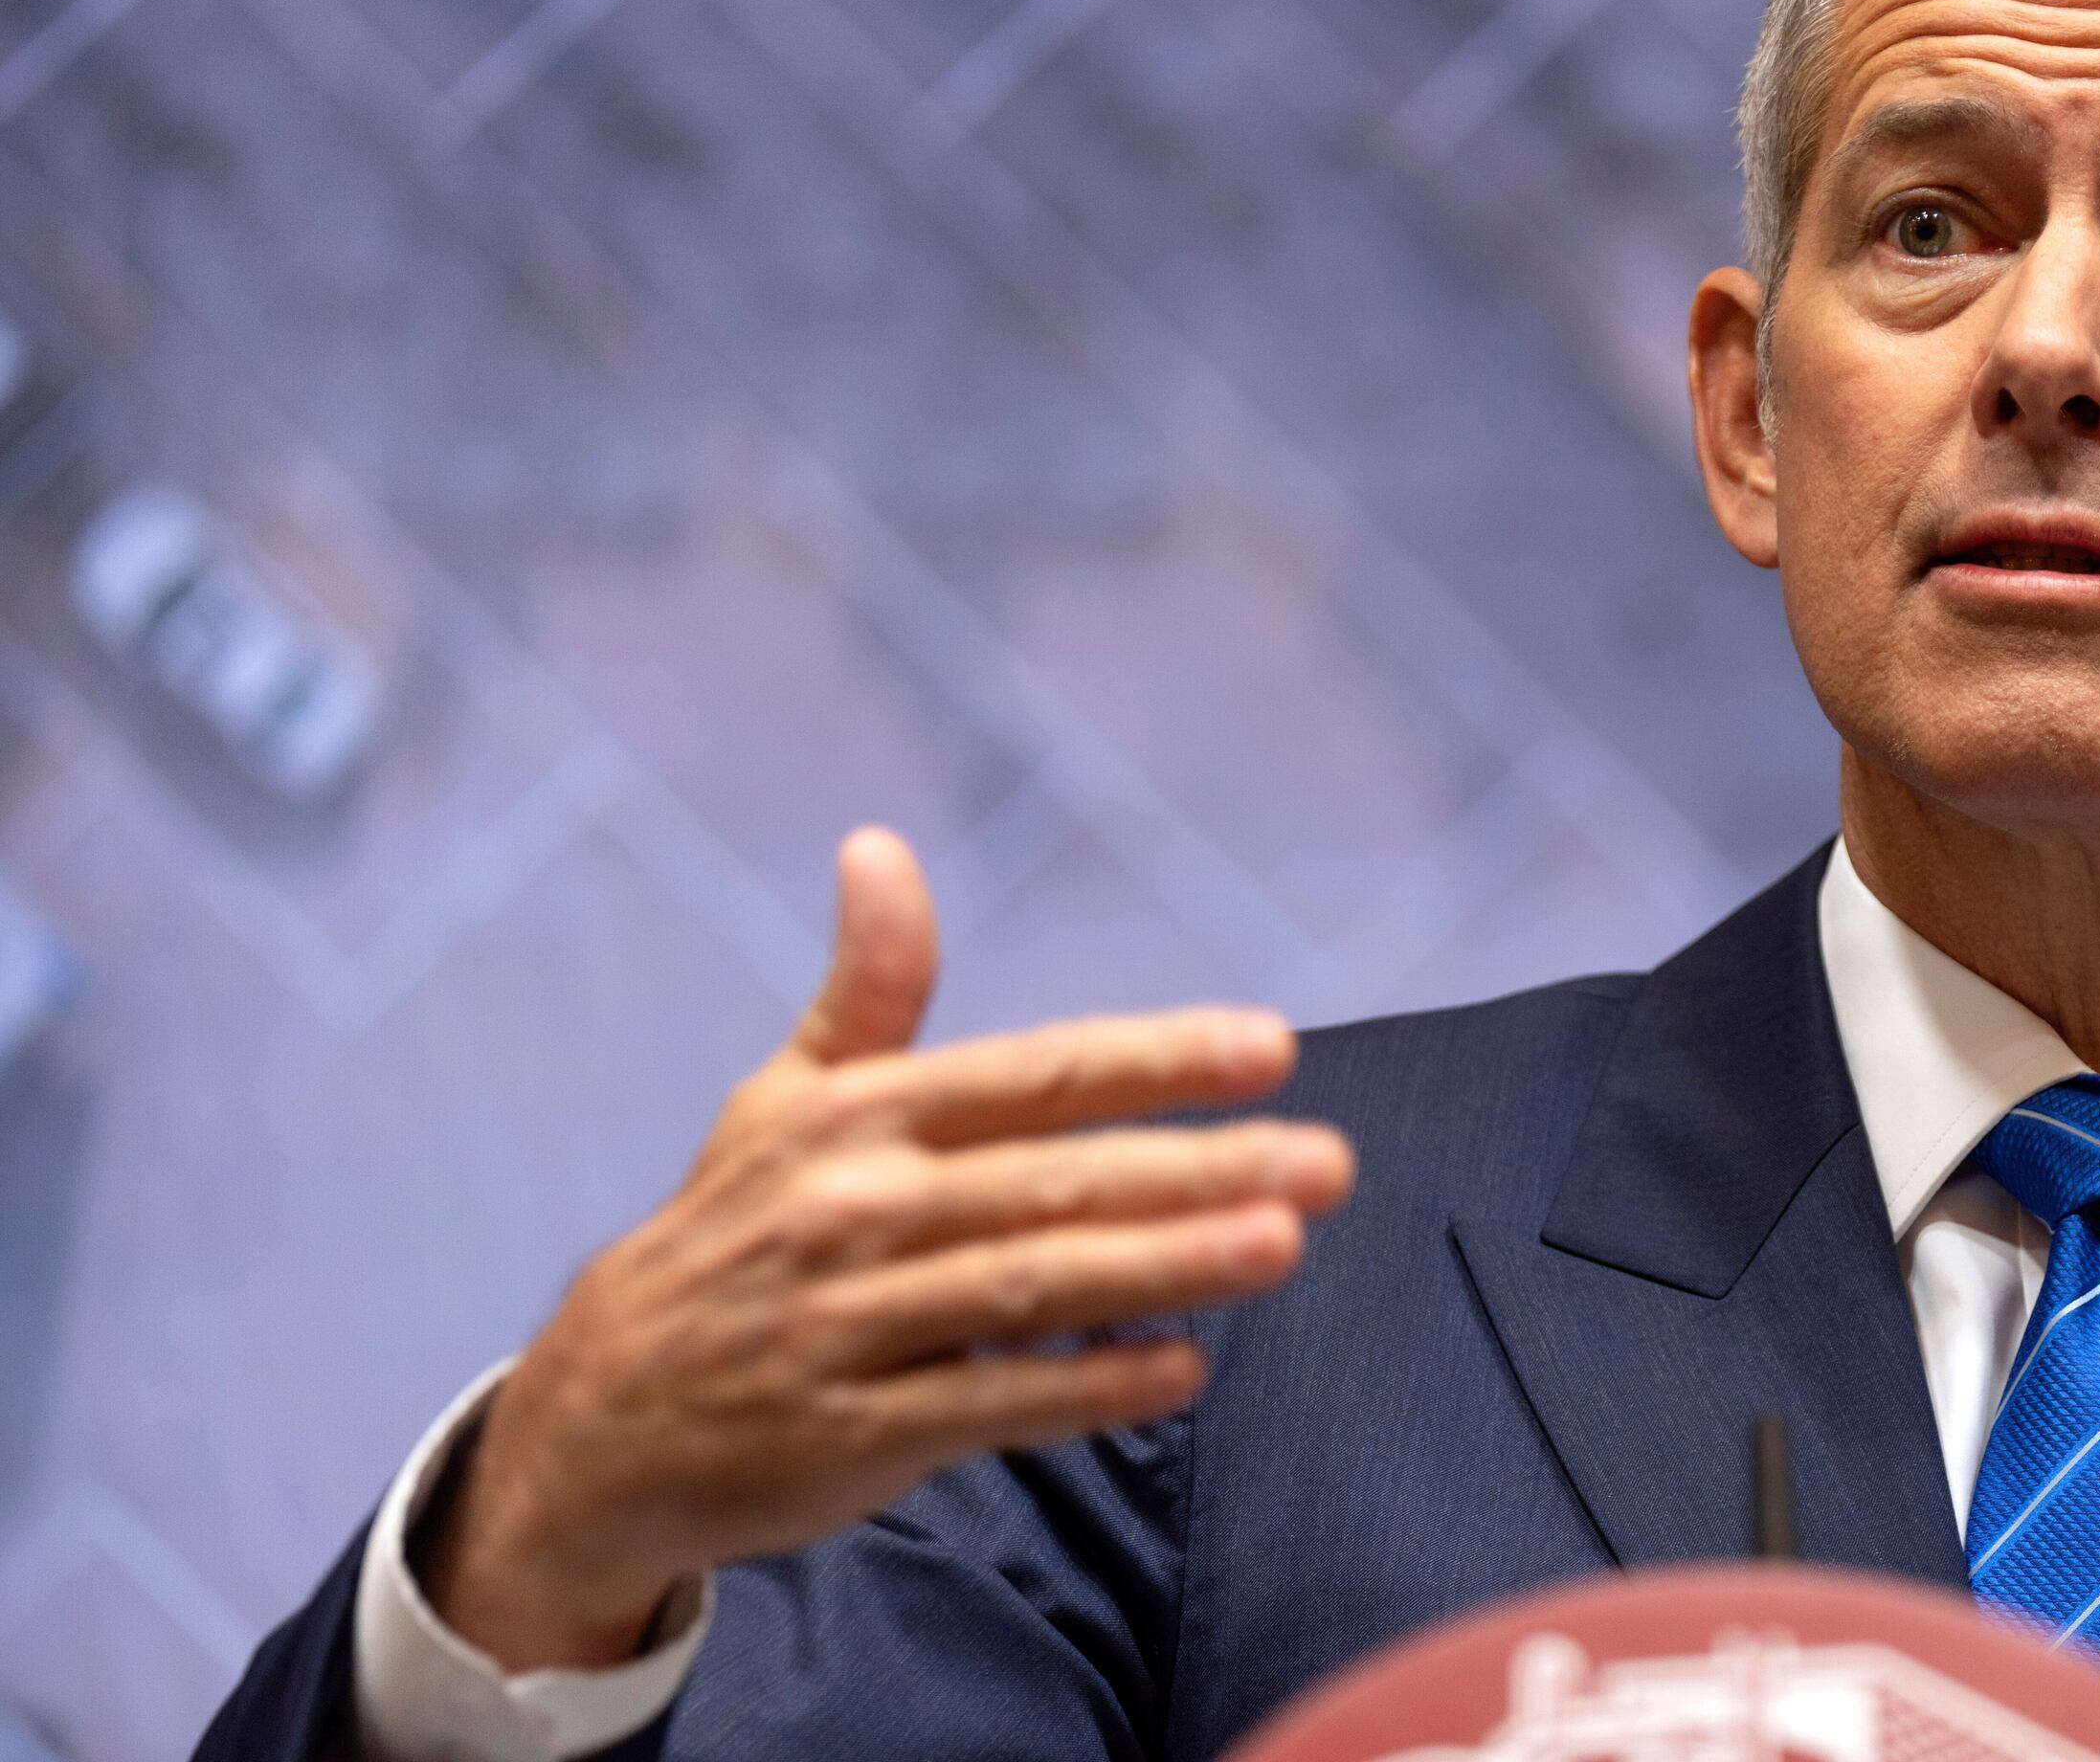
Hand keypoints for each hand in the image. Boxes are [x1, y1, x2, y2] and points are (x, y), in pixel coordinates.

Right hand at [413, 827, 1353, 1671]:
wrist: (594, 1417)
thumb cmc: (732, 1234)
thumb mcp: (783, 1100)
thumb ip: (867, 988)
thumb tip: (880, 844)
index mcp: (856, 1116)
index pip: (1035, 1073)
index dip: (1155, 1058)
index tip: (1272, 1048)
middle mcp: (853, 1208)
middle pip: (1055, 1180)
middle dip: (1200, 1168)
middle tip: (1327, 1163)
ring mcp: (849, 1324)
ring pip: (1033, 1287)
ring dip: (1165, 1266)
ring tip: (1282, 1246)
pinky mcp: (849, 1432)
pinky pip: (988, 1403)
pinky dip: (1085, 1389)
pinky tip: (1182, 1369)